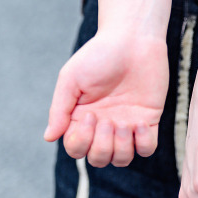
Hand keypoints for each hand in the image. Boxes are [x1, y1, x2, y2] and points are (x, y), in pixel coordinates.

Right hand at [44, 30, 168, 165]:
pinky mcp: (148, 119)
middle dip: (101, 146)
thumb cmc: (99, 54)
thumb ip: (59, 109)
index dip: (81, 142)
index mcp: (82, 117)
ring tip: (124, 123)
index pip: (76, 149)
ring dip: (121, 148)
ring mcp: (127, 124)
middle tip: (106, 119)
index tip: (90, 117)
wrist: (132, 38)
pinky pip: (147, 149)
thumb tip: (49, 138)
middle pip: (98, 159)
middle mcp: (104, 125)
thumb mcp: (71, 78)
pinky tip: (139, 123)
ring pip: (122, 159)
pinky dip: (143, 144)